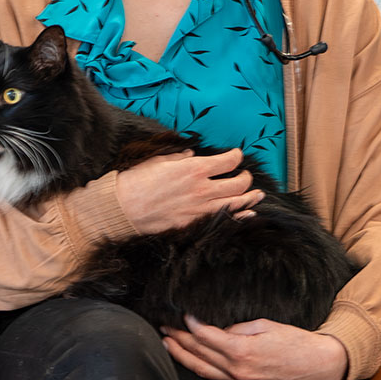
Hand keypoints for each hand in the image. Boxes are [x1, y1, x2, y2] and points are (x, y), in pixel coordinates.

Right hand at [117, 149, 264, 233]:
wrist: (123, 208)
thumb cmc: (138, 181)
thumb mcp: (160, 160)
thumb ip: (180, 158)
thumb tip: (191, 157)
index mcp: (194, 169)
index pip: (229, 161)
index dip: (237, 156)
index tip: (237, 156)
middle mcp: (202, 189)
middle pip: (239, 183)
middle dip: (246, 178)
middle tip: (246, 175)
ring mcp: (200, 209)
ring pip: (237, 203)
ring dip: (250, 198)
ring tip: (257, 194)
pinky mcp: (194, 224)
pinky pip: (225, 220)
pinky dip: (239, 216)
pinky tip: (247, 214)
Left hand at [161, 315, 346, 379]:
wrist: (318, 366)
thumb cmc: (295, 341)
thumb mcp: (266, 325)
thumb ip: (238, 329)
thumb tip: (218, 331)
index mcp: (242, 351)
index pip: (206, 337)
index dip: (191, 325)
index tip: (182, 314)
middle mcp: (238, 370)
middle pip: (199, 354)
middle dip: (179, 340)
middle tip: (164, 327)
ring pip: (203, 370)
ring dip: (182, 357)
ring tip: (167, 344)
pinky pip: (216, 379)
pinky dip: (200, 368)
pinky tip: (190, 359)